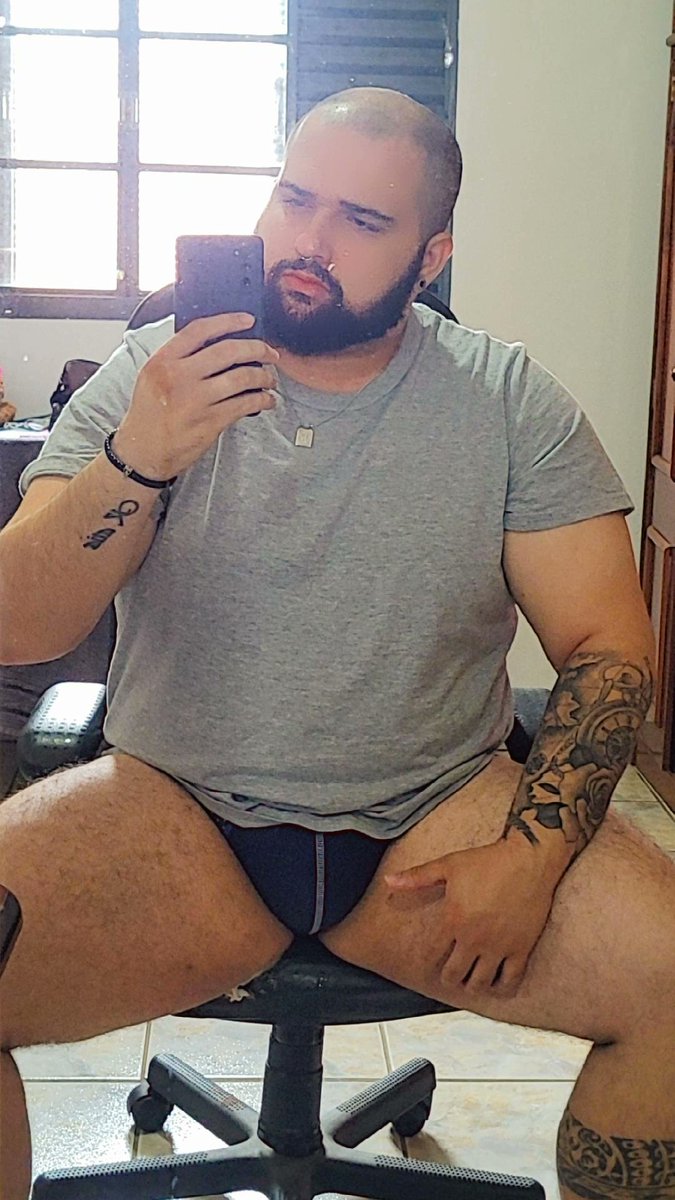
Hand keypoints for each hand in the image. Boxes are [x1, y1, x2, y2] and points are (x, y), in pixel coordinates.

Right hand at [114, 313, 280, 480]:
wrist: (142, 451)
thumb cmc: (148, 414)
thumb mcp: (152, 376)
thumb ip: (177, 358)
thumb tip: (216, 344)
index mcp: (163, 361)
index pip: (200, 330)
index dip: (228, 321)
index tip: (247, 320)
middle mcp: (179, 377)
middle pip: (228, 351)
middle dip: (257, 349)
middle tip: (269, 353)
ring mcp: (195, 400)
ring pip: (242, 378)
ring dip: (263, 377)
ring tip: (269, 379)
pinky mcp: (209, 422)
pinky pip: (244, 404)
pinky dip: (262, 400)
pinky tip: (266, 400)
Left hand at [385, 837, 559, 999]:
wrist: (527, 859)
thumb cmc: (487, 861)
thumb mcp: (448, 865)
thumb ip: (417, 877)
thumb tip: (388, 881)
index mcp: (453, 920)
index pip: (433, 954)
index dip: (429, 961)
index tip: (430, 962)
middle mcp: (474, 938)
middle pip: (455, 975)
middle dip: (449, 979)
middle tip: (450, 975)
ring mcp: (498, 946)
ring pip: (480, 983)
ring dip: (472, 985)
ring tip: (470, 980)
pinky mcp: (521, 948)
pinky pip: (510, 980)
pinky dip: (501, 987)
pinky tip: (496, 984)